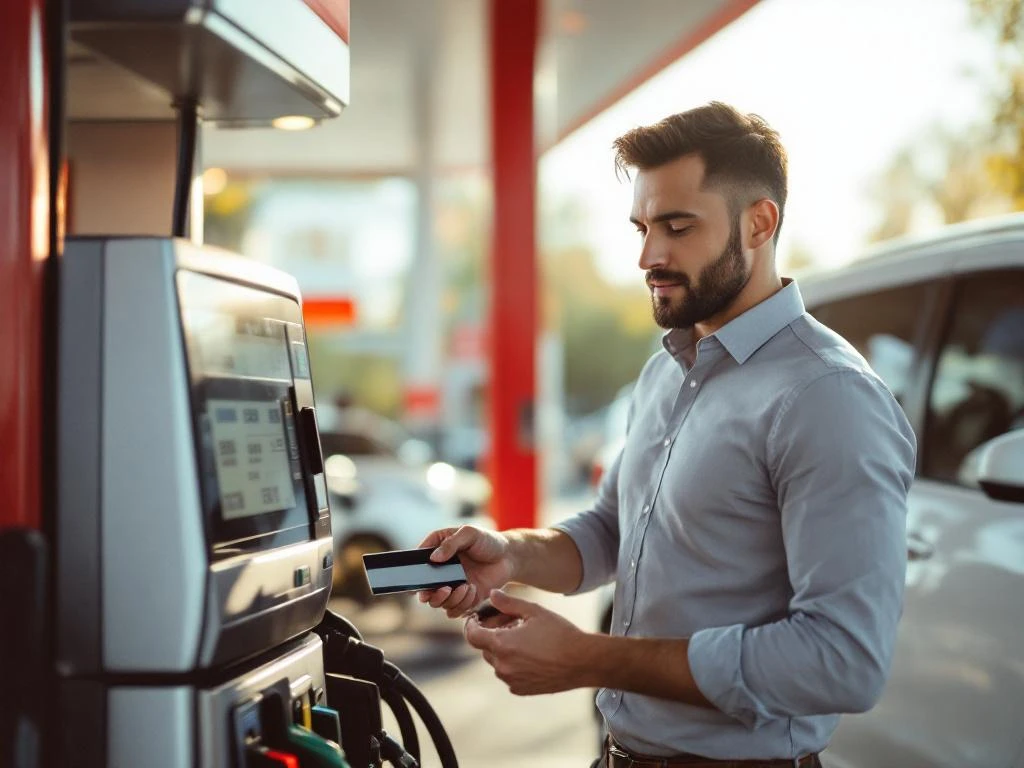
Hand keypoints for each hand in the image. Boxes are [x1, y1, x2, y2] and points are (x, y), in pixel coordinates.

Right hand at [417, 526, 514, 617]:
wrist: (510, 557)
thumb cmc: (488, 541)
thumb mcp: (469, 533)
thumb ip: (451, 543)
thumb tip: (433, 558)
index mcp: (436, 552)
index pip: (416, 565)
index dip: (414, 575)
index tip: (420, 580)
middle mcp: (440, 572)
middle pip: (423, 591)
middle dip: (431, 594)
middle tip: (445, 589)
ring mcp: (451, 587)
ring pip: (438, 604)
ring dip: (450, 599)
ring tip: (465, 586)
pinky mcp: (463, 599)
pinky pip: (454, 610)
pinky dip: (462, 604)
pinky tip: (473, 590)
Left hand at [464, 589, 589, 694]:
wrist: (582, 662)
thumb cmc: (560, 633)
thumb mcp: (534, 611)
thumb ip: (509, 603)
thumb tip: (492, 595)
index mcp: (502, 644)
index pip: (472, 635)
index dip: (471, 625)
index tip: (476, 619)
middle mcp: (502, 665)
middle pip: (485, 648)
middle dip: (492, 636)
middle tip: (510, 624)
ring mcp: (511, 680)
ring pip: (497, 662)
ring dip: (503, 651)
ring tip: (525, 640)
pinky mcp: (520, 690)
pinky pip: (508, 675)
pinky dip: (513, 665)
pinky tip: (532, 656)